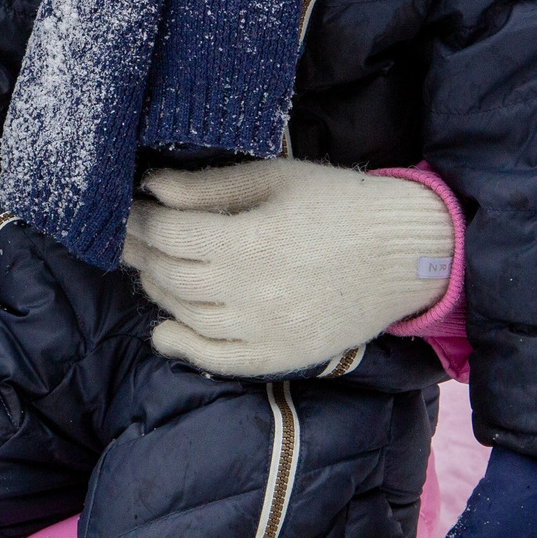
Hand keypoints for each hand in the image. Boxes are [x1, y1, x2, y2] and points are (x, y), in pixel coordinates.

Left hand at [123, 159, 453, 376]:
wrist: (409, 252)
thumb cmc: (340, 203)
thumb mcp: (274, 178)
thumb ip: (208, 187)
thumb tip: (152, 188)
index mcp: (250, 241)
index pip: (169, 234)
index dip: (139, 220)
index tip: (127, 209)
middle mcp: (253, 292)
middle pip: (171, 275)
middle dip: (141, 252)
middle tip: (128, 236)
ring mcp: (267, 329)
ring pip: (188, 315)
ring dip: (158, 291)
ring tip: (149, 268)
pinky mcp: (284, 354)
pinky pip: (221, 359)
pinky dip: (185, 347)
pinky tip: (165, 331)